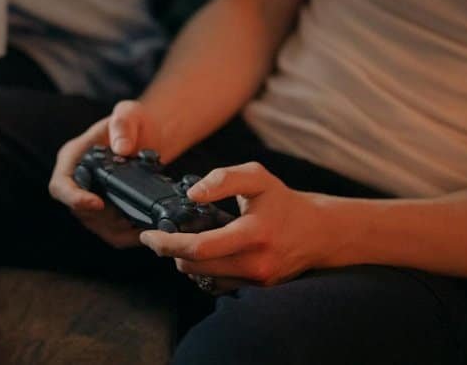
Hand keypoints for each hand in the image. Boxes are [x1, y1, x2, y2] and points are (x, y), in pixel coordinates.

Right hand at [48, 100, 157, 248]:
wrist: (146, 135)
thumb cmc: (133, 121)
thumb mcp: (129, 113)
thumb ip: (123, 125)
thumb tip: (122, 149)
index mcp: (73, 158)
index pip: (60, 186)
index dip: (74, 198)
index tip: (97, 203)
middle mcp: (77, 181)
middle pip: (79, 212)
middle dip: (105, 218)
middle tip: (134, 215)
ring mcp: (90, 198)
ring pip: (97, 226)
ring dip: (119, 229)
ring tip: (144, 223)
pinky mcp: (106, 211)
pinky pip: (112, 232)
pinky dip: (129, 234)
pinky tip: (146, 228)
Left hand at [139, 161, 332, 289]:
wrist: (318, 232)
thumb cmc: (283, 202)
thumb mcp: (256, 177)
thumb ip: (223, 179)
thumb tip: (193, 194)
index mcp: (254, 233)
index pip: (200, 248)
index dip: (167, 243)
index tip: (148, 235)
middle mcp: (256, 263)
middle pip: (195, 267)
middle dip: (170, 252)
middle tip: (158, 236)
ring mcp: (257, 280)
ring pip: (202, 279)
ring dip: (185, 262)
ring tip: (183, 242)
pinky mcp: (257, 289)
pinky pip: (217, 285)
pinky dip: (204, 271)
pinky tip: (205, 254)